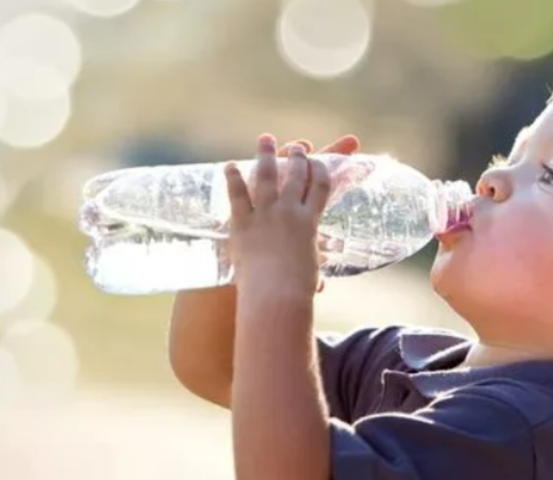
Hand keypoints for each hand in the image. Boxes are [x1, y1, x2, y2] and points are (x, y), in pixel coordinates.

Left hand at [224, 134, 331, 300]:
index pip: (321, 186)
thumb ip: (310, 268)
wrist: (275, 297)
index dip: (321, 170)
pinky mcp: (242, 223)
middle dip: (297, 157)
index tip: (319, 161)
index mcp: (310, 222)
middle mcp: (289, 212)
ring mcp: (265, 215)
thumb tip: (318, 284)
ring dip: (266, 155)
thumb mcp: (309, 271)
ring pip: (266, 177)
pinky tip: (231, 165)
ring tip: (265, 139)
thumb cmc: (296, 290)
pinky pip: (237, 195)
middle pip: (296, 175)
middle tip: (297, 146)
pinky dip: (234, 178)